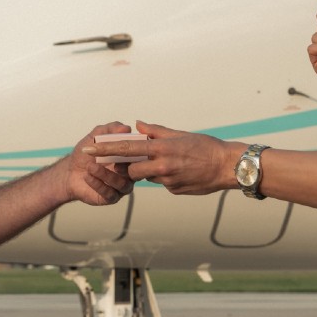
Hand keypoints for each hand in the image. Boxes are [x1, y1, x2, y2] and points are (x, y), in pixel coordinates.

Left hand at [65, 122, 135, 205]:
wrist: (69, 173)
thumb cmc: (85, 156)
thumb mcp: (95, 137)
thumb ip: (110, 129)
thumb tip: (126, 128)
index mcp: (128, 158)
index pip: (138, 155)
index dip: (133, 150)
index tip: (122, 145)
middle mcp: (128, 173)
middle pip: (134, 171)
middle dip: (122, 163)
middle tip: (109, 157)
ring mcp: (120, 186)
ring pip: (121, 184)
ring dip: (106, 174)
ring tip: (91, 166)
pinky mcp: (111, 197)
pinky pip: (109, 193)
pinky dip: (98, 184)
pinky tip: (88, 176)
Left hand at [84, 121, 241, 195]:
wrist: (227, 167)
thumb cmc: (206, 146)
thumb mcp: (180, 134)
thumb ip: (156, 131)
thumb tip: (137, 125)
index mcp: (161, 148)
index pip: (126, 149)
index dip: (105, 149)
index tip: (89, 149)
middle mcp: (162, 166)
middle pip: (132, 170)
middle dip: (128, 166)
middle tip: (126, 160)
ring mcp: (168, 181)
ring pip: (147, 177)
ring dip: (148, 170)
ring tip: (167, 161)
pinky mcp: (174, 190)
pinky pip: (162, 183)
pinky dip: (165, 177)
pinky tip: (182, 171)